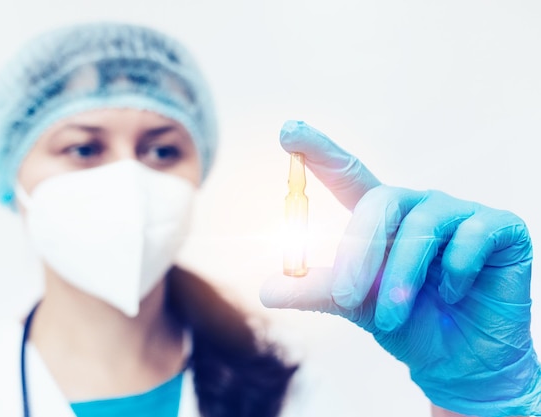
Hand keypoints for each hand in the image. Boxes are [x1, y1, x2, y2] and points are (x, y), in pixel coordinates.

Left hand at [260, 120, 540, 416]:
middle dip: (359, 252)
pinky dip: (456, 272)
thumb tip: (265, 291)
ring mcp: (460, 213)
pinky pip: (472, 237)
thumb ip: (315, 292)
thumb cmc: (406, 323)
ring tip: (391, 316)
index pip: (346, 174)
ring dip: (401, 276)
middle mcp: (418, 206)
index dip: (319, 150)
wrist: (460, 361)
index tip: (288, 129)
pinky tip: (454, 294)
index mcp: (380, 217)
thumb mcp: (354, 306)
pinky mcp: (501, 227)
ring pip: (422, 227)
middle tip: (346, 297)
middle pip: (381, 201)